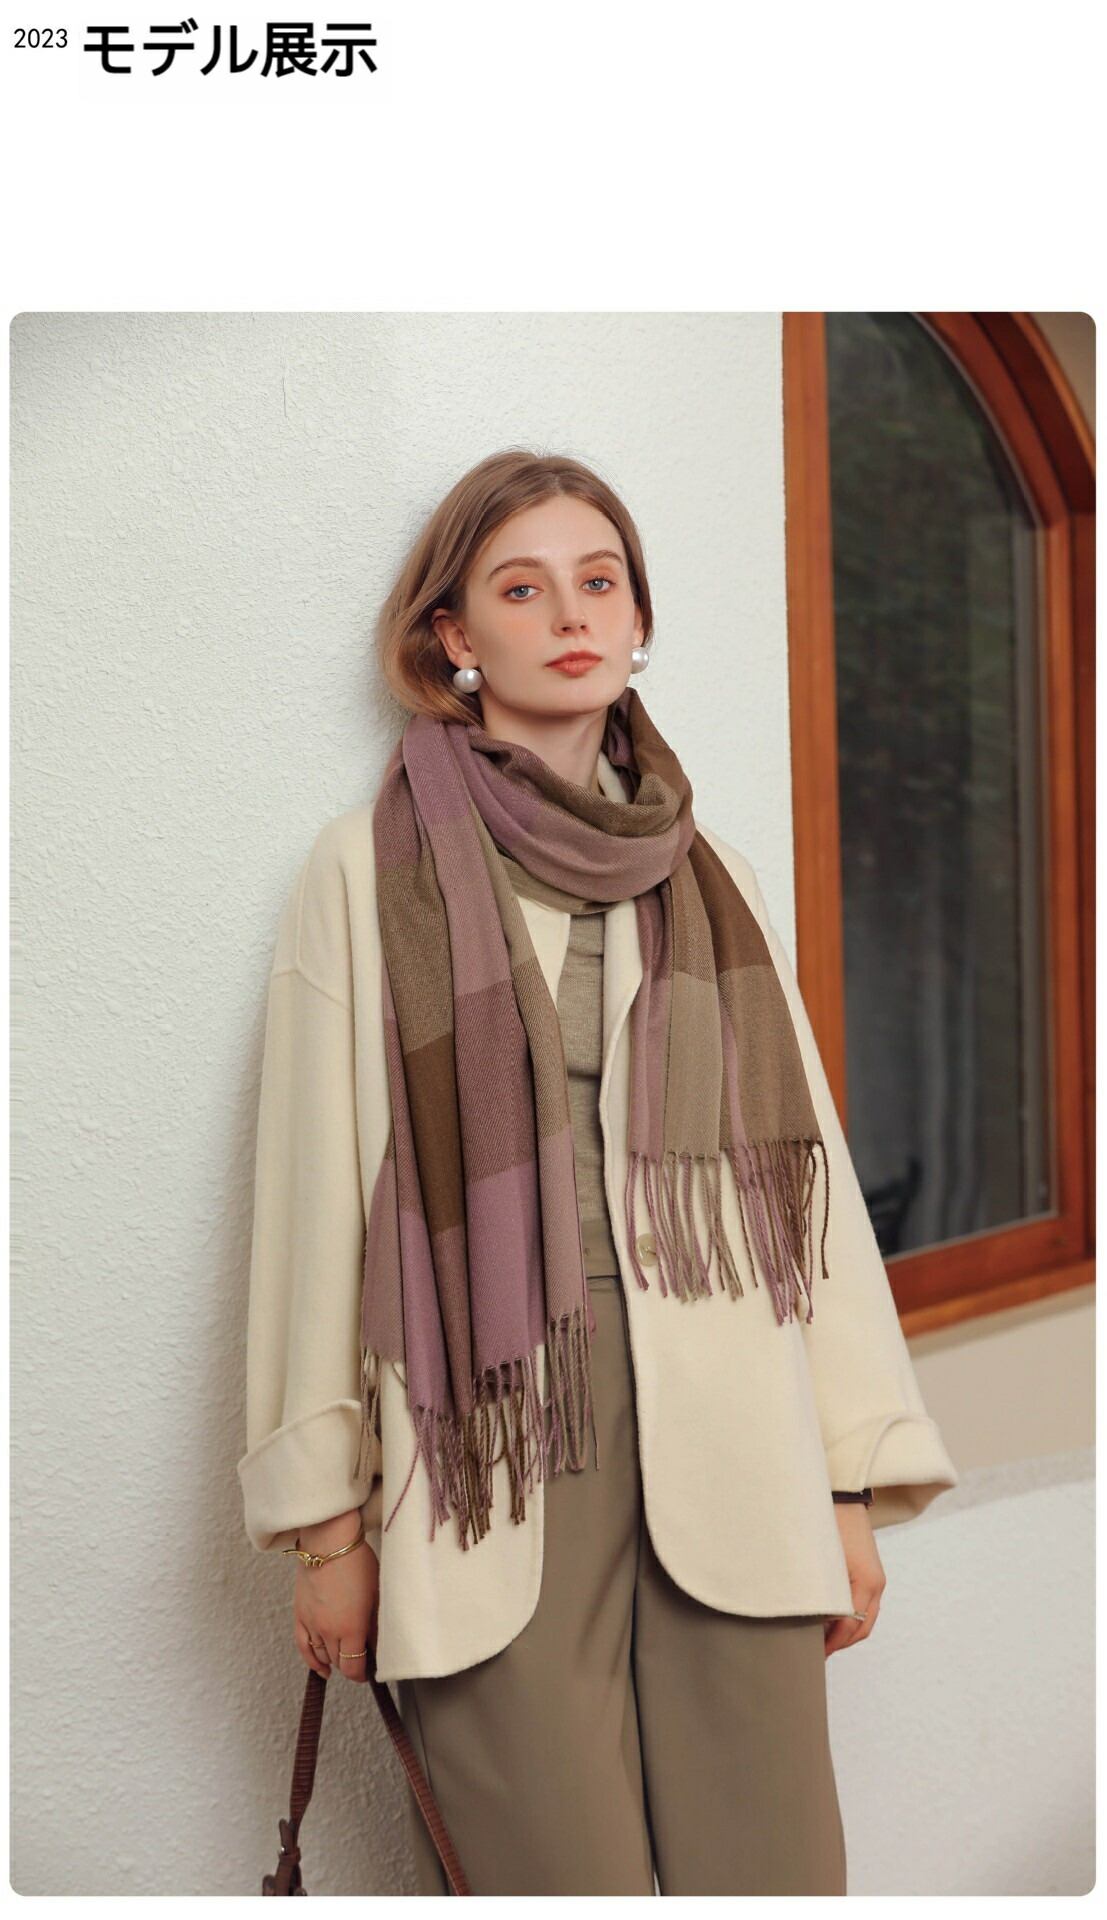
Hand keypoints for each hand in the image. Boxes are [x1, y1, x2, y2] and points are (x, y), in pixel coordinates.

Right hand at [292, 1511, 379, 1682]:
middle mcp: (328, 1630)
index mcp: (350, 1627)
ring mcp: (311, 1623)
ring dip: (335, 1658)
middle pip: (338, 1662)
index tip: (369, 1671)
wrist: (328, 1540)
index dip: (362, 1673)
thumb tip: (377, 1645)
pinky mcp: (299, 1614)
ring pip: (322, 1656)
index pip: (353, 1667)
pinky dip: (312, 1660)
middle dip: (351, 1662)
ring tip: (346, 1653)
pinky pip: (303, 1647)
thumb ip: (376, 1625)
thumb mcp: (376, 1593)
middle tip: (362, 1654)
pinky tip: (321, 1668)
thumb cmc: (356, 1560)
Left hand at [824, 1502, 884, 1657]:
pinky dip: (852, 1615)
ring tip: (824, 1637)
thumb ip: (820, 1592)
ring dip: (847, 1630)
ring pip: (866, 1617)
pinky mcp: (872, 1572)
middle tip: (820, 1651)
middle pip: (863, 1627)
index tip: (817, 1652)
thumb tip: (812, 1619)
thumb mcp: (822, 1562)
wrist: (843, 1495)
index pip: (852, 1625)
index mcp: (866, 1582)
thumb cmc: (828, 1524)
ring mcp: (877, 1578)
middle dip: (842, 1642)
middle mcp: (876, 1583)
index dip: (834, 1642)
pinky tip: (832, 1617)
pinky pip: (865, 1603)